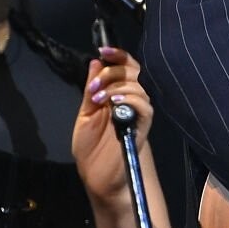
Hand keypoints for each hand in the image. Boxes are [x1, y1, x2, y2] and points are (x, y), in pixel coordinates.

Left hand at [71, 47, 154, 205]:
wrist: (98, 177)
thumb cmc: (91, 149)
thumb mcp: (85, 114)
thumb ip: (91, 90)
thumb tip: (95, 63)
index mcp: (116, 96)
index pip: (126, 68)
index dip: (118, 56)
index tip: (104, 50)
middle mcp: (130, 102)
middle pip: (134, 72)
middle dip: (113, 72)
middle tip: (94, 86)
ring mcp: (137, 114)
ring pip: (138, 87)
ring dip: (116, 87)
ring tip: (97, 99)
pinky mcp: (142, 126)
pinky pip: (143, 106)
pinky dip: (129, 99)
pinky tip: (114, 104)